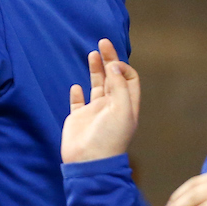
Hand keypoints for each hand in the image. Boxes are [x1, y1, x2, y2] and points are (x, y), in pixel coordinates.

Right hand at [61, 39, 139, 163]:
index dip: (123, 66)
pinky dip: (77, 93)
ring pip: (97, 86)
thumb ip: (119, 86)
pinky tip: (77, 86)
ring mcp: (95, 112)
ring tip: (93, 54)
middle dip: (109, 59)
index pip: (129, 79)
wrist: (89, 163)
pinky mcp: (79, 119)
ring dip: (96, 69)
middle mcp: (112, 107)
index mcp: (126, 105)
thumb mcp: (122, 110)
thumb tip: (114, 65)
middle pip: (113, 78)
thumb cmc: (109, 139)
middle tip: (103, 42)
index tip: (112, 62)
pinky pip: (78, 102)